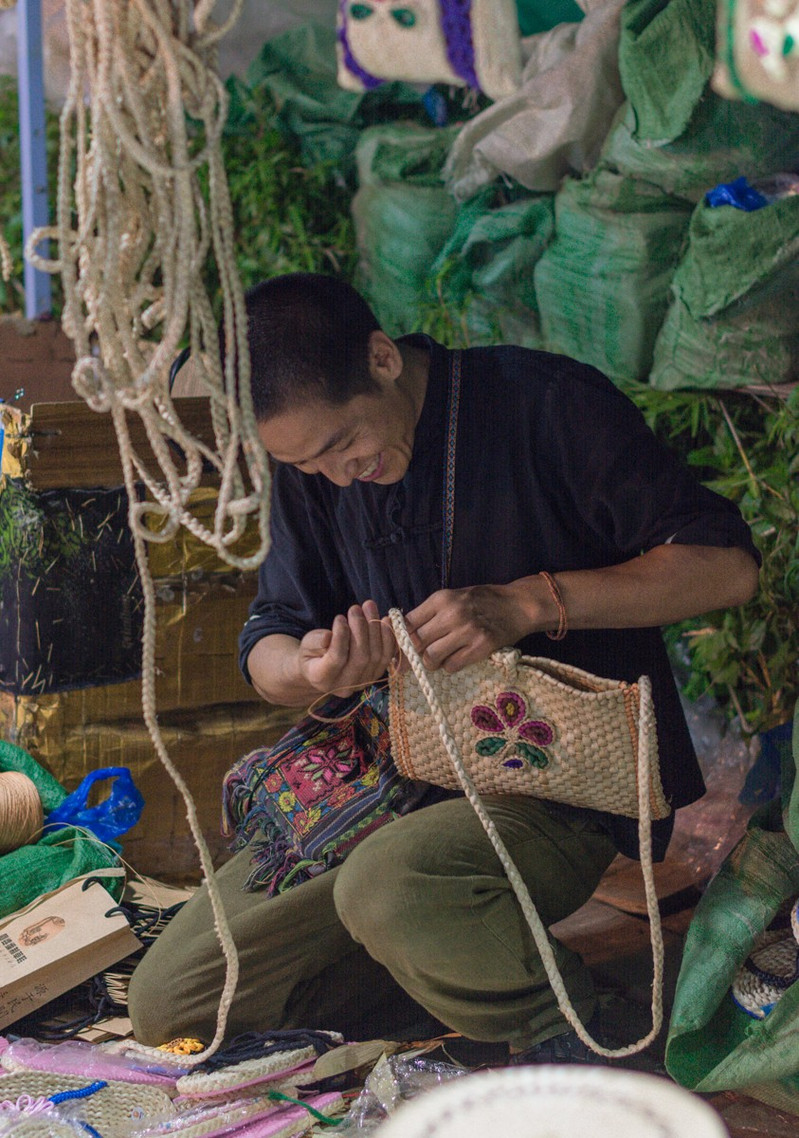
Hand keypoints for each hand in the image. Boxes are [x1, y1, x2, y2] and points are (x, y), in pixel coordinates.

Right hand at [297, 599, 395, 695]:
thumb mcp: (306, 646)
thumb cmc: (312, 653)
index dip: (340, 637)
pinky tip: (385, 620)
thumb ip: (315, 642)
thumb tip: (329, 636)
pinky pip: (387, 657)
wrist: (323, 668)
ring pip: (376, 656)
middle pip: (360, 658)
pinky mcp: (376, 675)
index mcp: (322, 678)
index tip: (339, 617)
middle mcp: (345, 686)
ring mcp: (363, 682)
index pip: (336, 658)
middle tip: (355, 608)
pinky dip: (388, 638)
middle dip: (360, 629)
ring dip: (375, 629)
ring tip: (369, 607)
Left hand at [404, 585, 533, 672]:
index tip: (402, 647)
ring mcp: (467, 631)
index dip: (401, 639)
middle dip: (415, 654)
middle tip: (419, 657)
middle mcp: (452, 613)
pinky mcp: (481, 647)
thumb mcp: (454, 597)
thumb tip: (404, 636)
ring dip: (431, 663)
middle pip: (417, 643)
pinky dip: (450, 666)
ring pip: (431, 657)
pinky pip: (452, 666)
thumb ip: (431, 613)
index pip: (408, 623)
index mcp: (441, 598)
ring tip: (439, 659)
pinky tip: (456, 659)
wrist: (518, 604)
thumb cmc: (483, 601)